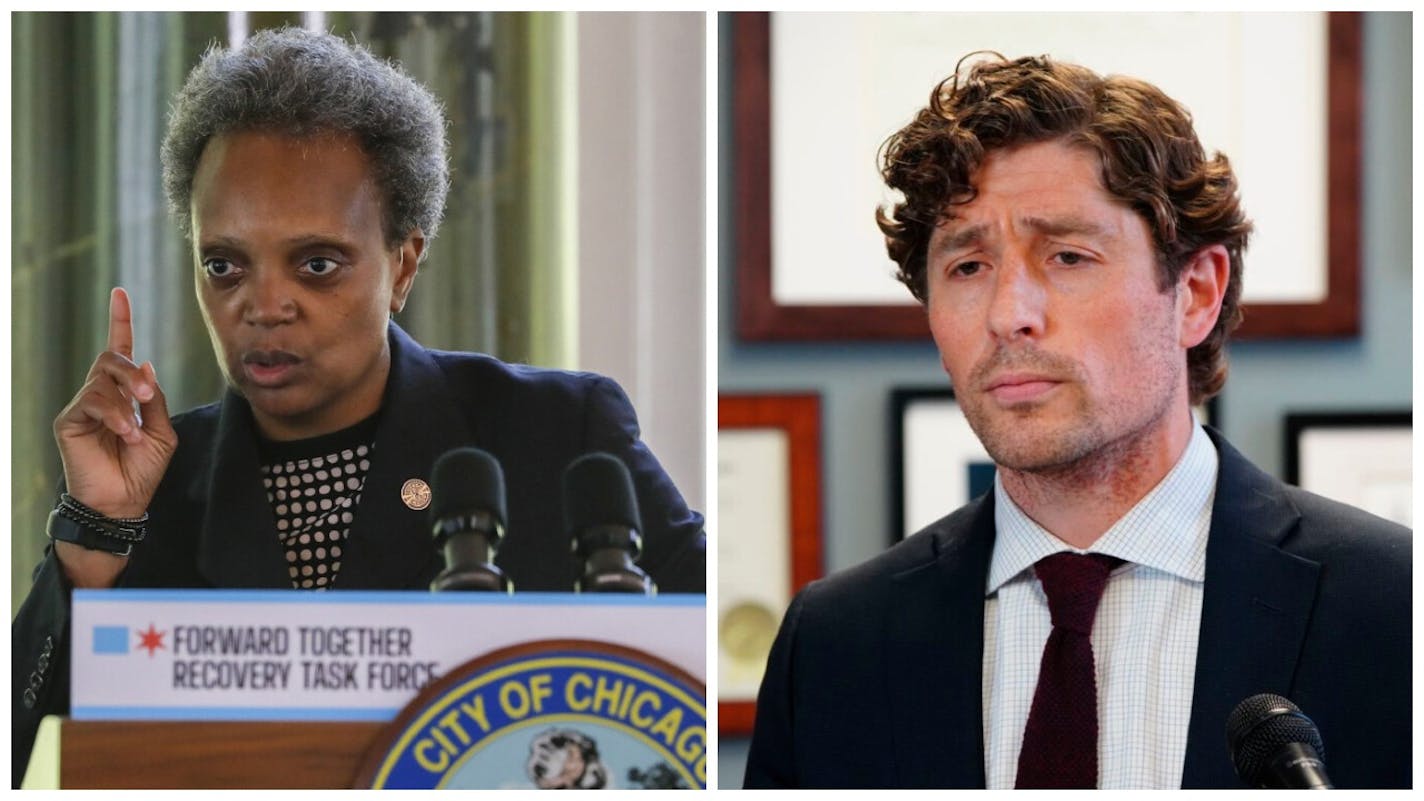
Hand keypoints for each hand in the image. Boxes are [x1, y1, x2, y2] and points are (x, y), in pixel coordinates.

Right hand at [51, 288, 177, 585]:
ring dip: (125, 399)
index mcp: (125, 393)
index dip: (120, 321)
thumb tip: (145, 363)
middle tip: (148, 396)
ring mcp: (82, 406)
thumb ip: (155, 399)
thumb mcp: (162, 432)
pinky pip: (92, 401)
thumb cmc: (142, 470)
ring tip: (135, 429)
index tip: (120, 293)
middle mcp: (101, 394)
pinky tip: (124, 433)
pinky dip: (114, 414)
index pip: (120, 350)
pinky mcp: (69, 420)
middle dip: (132, 372)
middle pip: (112, 357)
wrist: (123, 502)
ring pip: (102, 378)